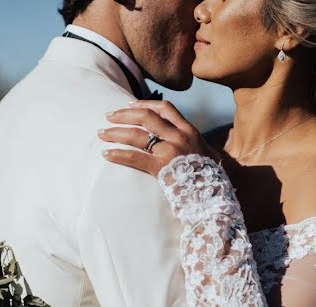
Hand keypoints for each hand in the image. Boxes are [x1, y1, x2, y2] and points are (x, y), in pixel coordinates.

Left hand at [99, 100, 220, 176]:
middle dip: (124, 114)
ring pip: (137, 135)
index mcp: (188, 130)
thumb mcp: (204, 151)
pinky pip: (134, 157)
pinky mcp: (161, 167)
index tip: (129, 104)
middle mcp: (179, 136)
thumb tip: (176, 137)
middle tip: (109, 116)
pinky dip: (118, 154)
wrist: (214, 193)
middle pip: (146, 117)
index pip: (165, 108)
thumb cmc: (209, 175)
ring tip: (101, 133)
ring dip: (116, 132)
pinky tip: (106, 154)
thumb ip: (189, 141)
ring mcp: (170, 150)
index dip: (145, 104)